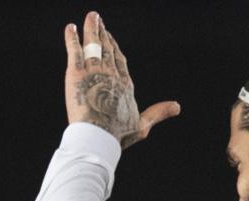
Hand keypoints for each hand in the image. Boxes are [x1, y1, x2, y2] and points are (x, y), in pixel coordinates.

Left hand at [64, 12, 179, 148]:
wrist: (98, 134)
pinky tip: (70, 28)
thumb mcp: (142, 126)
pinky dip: (72, 37)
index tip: (111, 37)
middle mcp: (111, 73)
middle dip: (103, 33)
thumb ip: (157, 114)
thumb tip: (178, 106)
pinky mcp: (76, 72)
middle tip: (98, 20)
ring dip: (91, 29)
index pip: (119, 61)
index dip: (114, 48)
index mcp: (125, 85)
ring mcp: (94, 71)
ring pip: (93, 44)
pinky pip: (74, 49)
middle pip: (107, 48)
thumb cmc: (118, 134)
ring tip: (91, 17)